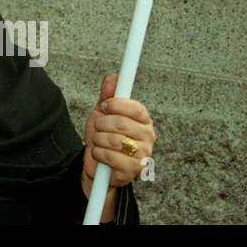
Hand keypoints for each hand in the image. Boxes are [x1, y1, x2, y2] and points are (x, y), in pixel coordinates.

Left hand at [82, 73, 155, 191]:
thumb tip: (112, 77)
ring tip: (98, 142)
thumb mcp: (103, 114)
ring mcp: (143, 155)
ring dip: (98, 139)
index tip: (104, 106)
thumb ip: (108, 96)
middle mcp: (148, 137)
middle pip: (122, 123)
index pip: (136, 108)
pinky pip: (111, 157)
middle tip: (98, 127)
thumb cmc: (103, 136)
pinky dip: (99, 154)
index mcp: (144, 121)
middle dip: (102, 124)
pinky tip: (100, 154)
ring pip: (115, 140)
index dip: (116, 104)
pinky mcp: (134, 170)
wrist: (97, 164)